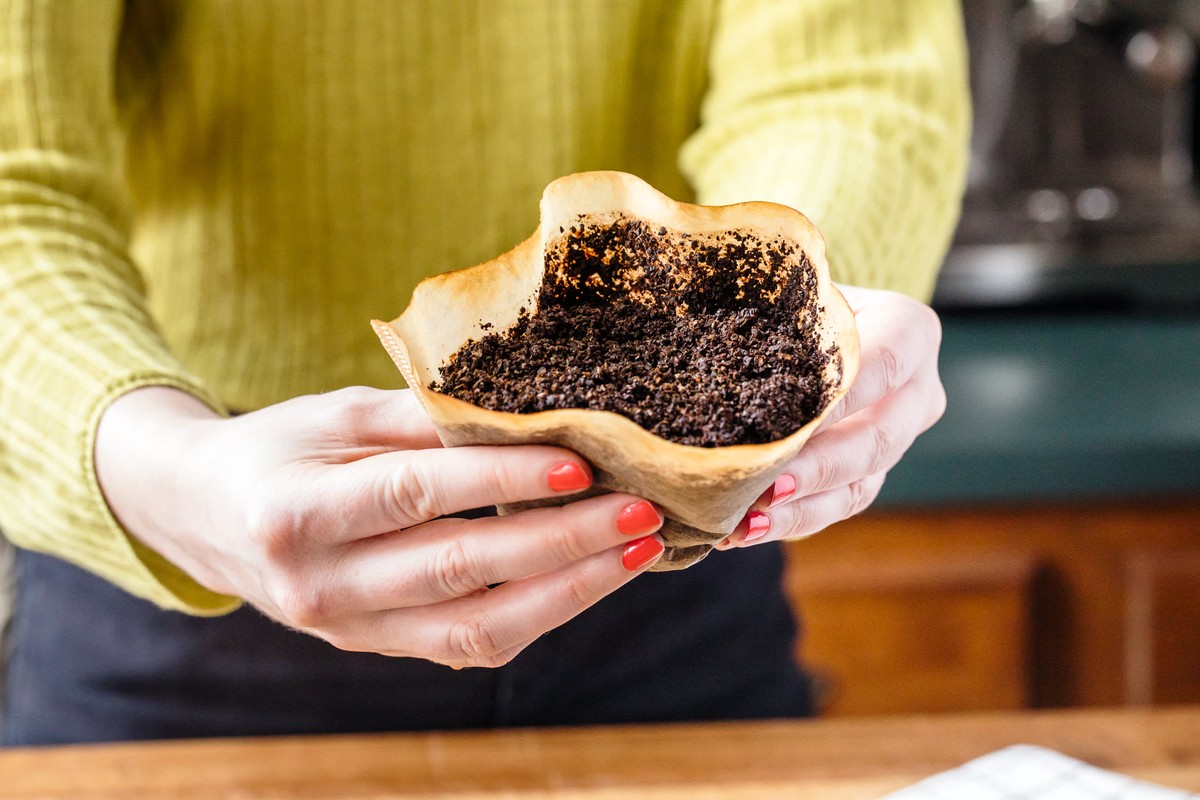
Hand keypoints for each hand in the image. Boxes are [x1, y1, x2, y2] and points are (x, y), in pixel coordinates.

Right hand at [95, 386, 663, 667]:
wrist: (205, 516)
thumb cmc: (277, 449)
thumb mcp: (335, 414)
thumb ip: (424, 418)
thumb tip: (531, 416)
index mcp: (298, 513)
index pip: (418, 495)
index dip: (502, 480)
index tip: (582, 462)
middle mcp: (321, 585)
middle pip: (459, 570)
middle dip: (561, 543)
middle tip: (639, 513)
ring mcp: (349, 630)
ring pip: (475, 627)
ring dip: (568, 593)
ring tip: (637, 552)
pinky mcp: (378, 648)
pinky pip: (469, 644)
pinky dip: (538, 613)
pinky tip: (590, 577)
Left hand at [720, 285, 945, 547]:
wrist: (813, 320)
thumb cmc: (795, 294)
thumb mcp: (793, 286)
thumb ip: (777, 305)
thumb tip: (702, 323)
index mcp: (910, 331)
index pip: (883, 365)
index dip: (843, 399)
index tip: (798, 423)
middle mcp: (916, 392)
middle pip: (878, 440)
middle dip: (819, 469)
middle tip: (767, 488)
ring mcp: (896, 440)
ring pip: (859, 486)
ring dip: (800, 510)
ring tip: (744, 524)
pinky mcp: (867, 476)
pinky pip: (835, 508)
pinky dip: (789, 521)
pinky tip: (739, 530)